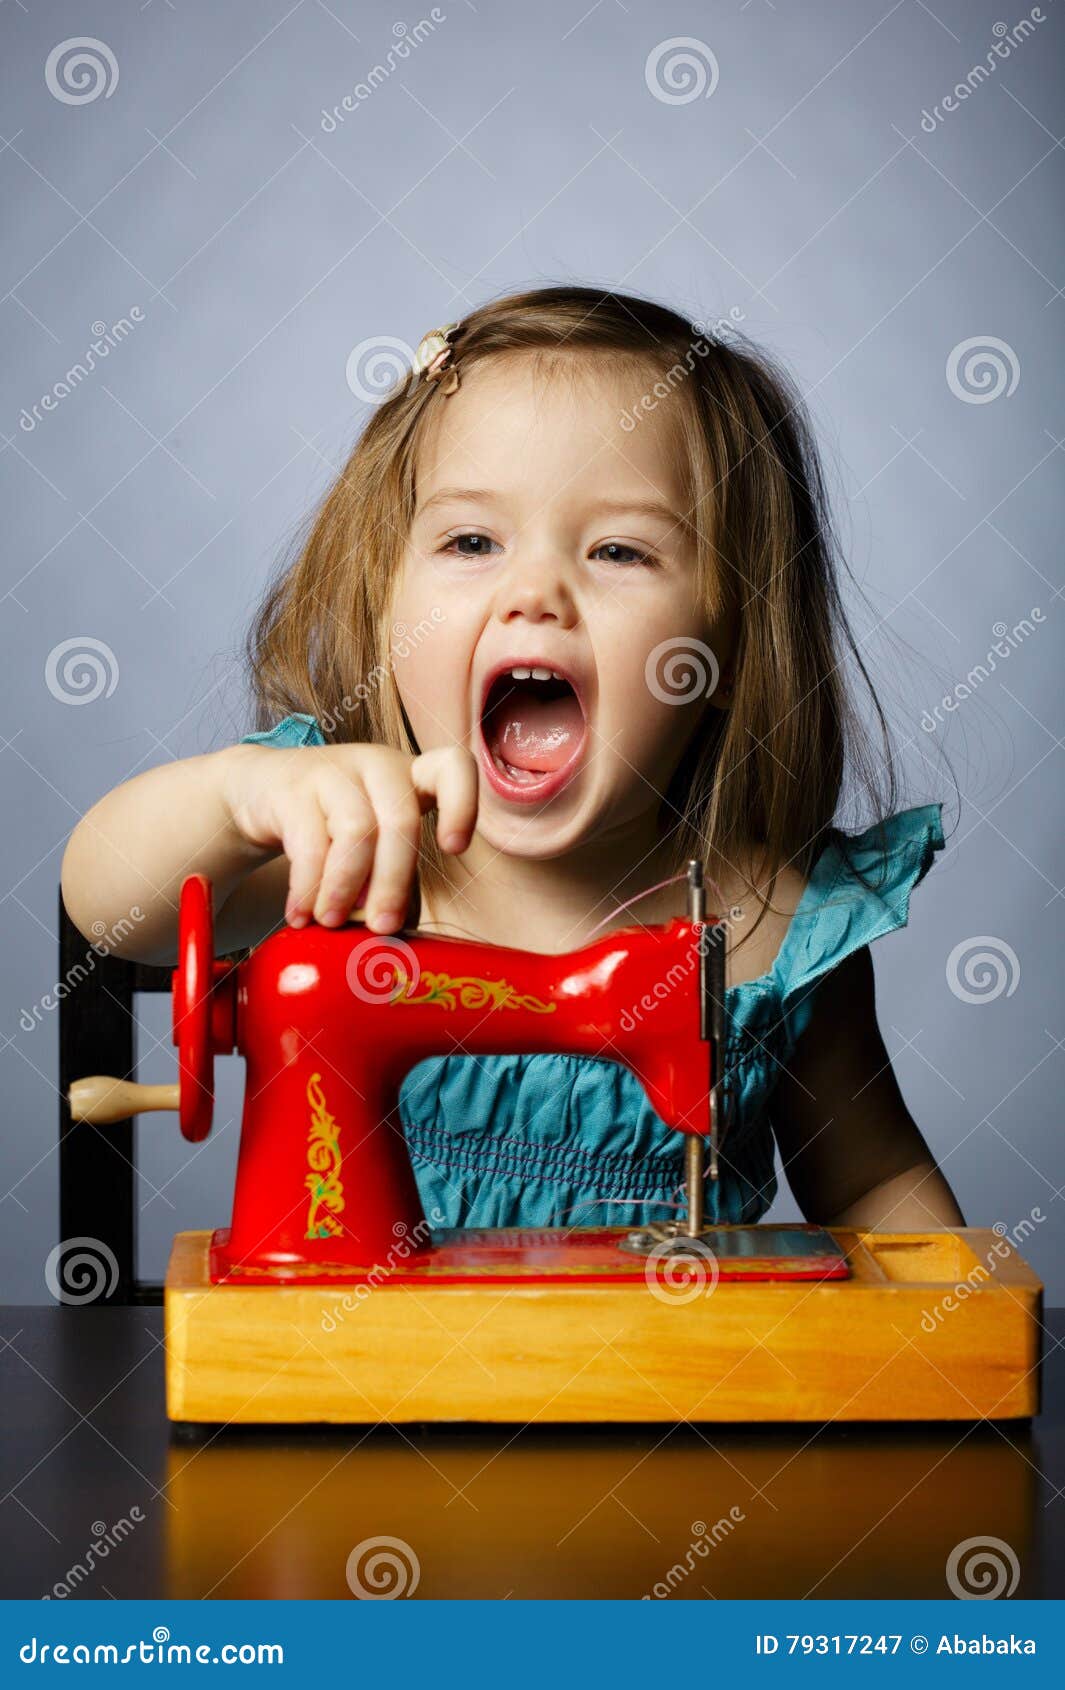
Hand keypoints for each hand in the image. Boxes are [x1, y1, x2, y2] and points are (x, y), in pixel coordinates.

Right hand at [219, 742, 477, 931]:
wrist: (261, 788)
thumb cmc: (333, 823)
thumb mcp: (371, 839)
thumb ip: (389, 877)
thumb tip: (395, 937)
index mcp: (411, 777)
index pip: (453, 767)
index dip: (462, 805)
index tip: (453, 849)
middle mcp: (378, 766)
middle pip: (401, 819)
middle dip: (394, 881)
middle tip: (382, 927)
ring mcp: (335, 771)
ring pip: (356, 831)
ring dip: (346, 886)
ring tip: (332, 922)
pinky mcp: (293, 788)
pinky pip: (308, 843)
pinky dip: (308, 888)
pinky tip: (301, 914)